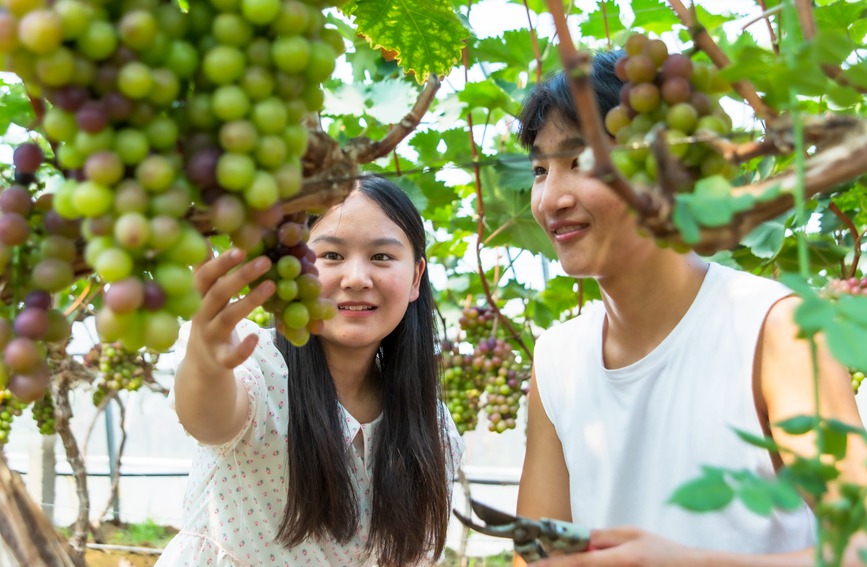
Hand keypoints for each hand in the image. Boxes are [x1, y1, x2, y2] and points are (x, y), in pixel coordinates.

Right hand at [185, 248, 274, 371]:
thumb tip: (205, 238)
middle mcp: (200, 315)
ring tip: (272, 286)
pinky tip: (257, 336)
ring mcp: (209, 338)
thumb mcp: (203, 294)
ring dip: (249, 302)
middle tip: (265, 261)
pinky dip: (242, 349)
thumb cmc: (209, 317)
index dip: (220, 263)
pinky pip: (230, 356)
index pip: (204, 276)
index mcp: (197, 296)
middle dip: (240, 277)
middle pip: (218, 294)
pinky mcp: (219, 359)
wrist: (201, 362)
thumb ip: (205, 269)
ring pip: (227, 319)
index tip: (241, 250)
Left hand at [532, 527, 695, 566]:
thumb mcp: (631, 534)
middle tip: (541, 564)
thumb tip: (572, 540)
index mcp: (621, 560)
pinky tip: (590, 563)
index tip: (533, 566)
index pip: (579, 563)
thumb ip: (601, 538)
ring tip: (569, 561)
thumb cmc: (661, 551)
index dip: (553, 565)